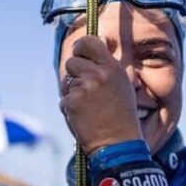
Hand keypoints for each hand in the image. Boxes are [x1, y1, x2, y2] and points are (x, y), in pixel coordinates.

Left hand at [60, 36, 142, 152]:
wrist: (117, 143)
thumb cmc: (121, 116)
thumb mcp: (122, 85)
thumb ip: (107, 66)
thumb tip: (97, 44)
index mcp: (112, 68)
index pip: (88, 42)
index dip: (81, 47)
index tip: (80, 53)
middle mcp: (98, 74)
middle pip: (72, 62)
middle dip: (75, 74)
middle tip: (86, 89)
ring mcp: (83, 88)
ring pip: (66, 82)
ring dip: (73, 92)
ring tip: (89, 107)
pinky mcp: (71, 103)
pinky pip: (64, 100)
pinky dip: (70, 109)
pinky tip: (84, 118)